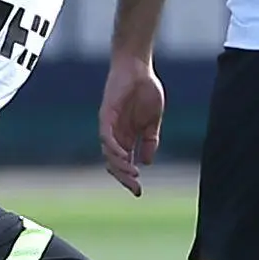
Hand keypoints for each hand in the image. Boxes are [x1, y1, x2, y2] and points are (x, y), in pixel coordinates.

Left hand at [100, 54, 165, 196]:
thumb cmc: (146, 90)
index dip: (129, 178)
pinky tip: (124, 156)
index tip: (139, 192)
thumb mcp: (153, 121)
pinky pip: (106, 136)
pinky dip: (113, 148)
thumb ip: (150, 140)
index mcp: (127, 136)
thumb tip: (148, 161)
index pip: (124, 163)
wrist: (138, 67)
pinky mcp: (106, 115)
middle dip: (124, 178)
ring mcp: (110, 125)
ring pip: (109, 152)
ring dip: (119, 166)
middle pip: (114, 162)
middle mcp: (116, 134)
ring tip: (133, 174)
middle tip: (136, 189)